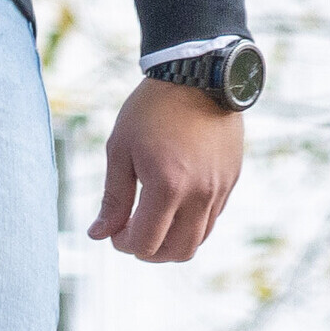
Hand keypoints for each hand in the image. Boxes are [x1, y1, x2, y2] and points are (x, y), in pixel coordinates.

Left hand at [90, 76, 245, 263]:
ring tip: (149, 225)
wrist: (198, 78)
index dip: (123, 244)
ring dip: (171, 244)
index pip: (146, 242)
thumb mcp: (120, 150)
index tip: (111, 232)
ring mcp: (220, 190)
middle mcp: (200, 194)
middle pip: (177, 251)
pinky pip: (211, 220)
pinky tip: (170, 208)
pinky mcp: (231, 182)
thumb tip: (98, 235)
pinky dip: (189, 226)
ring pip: (198, 241)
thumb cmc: (151, 110)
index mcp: (168, 186)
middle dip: (148, 252)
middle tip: (129, 236)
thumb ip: (112, 198)